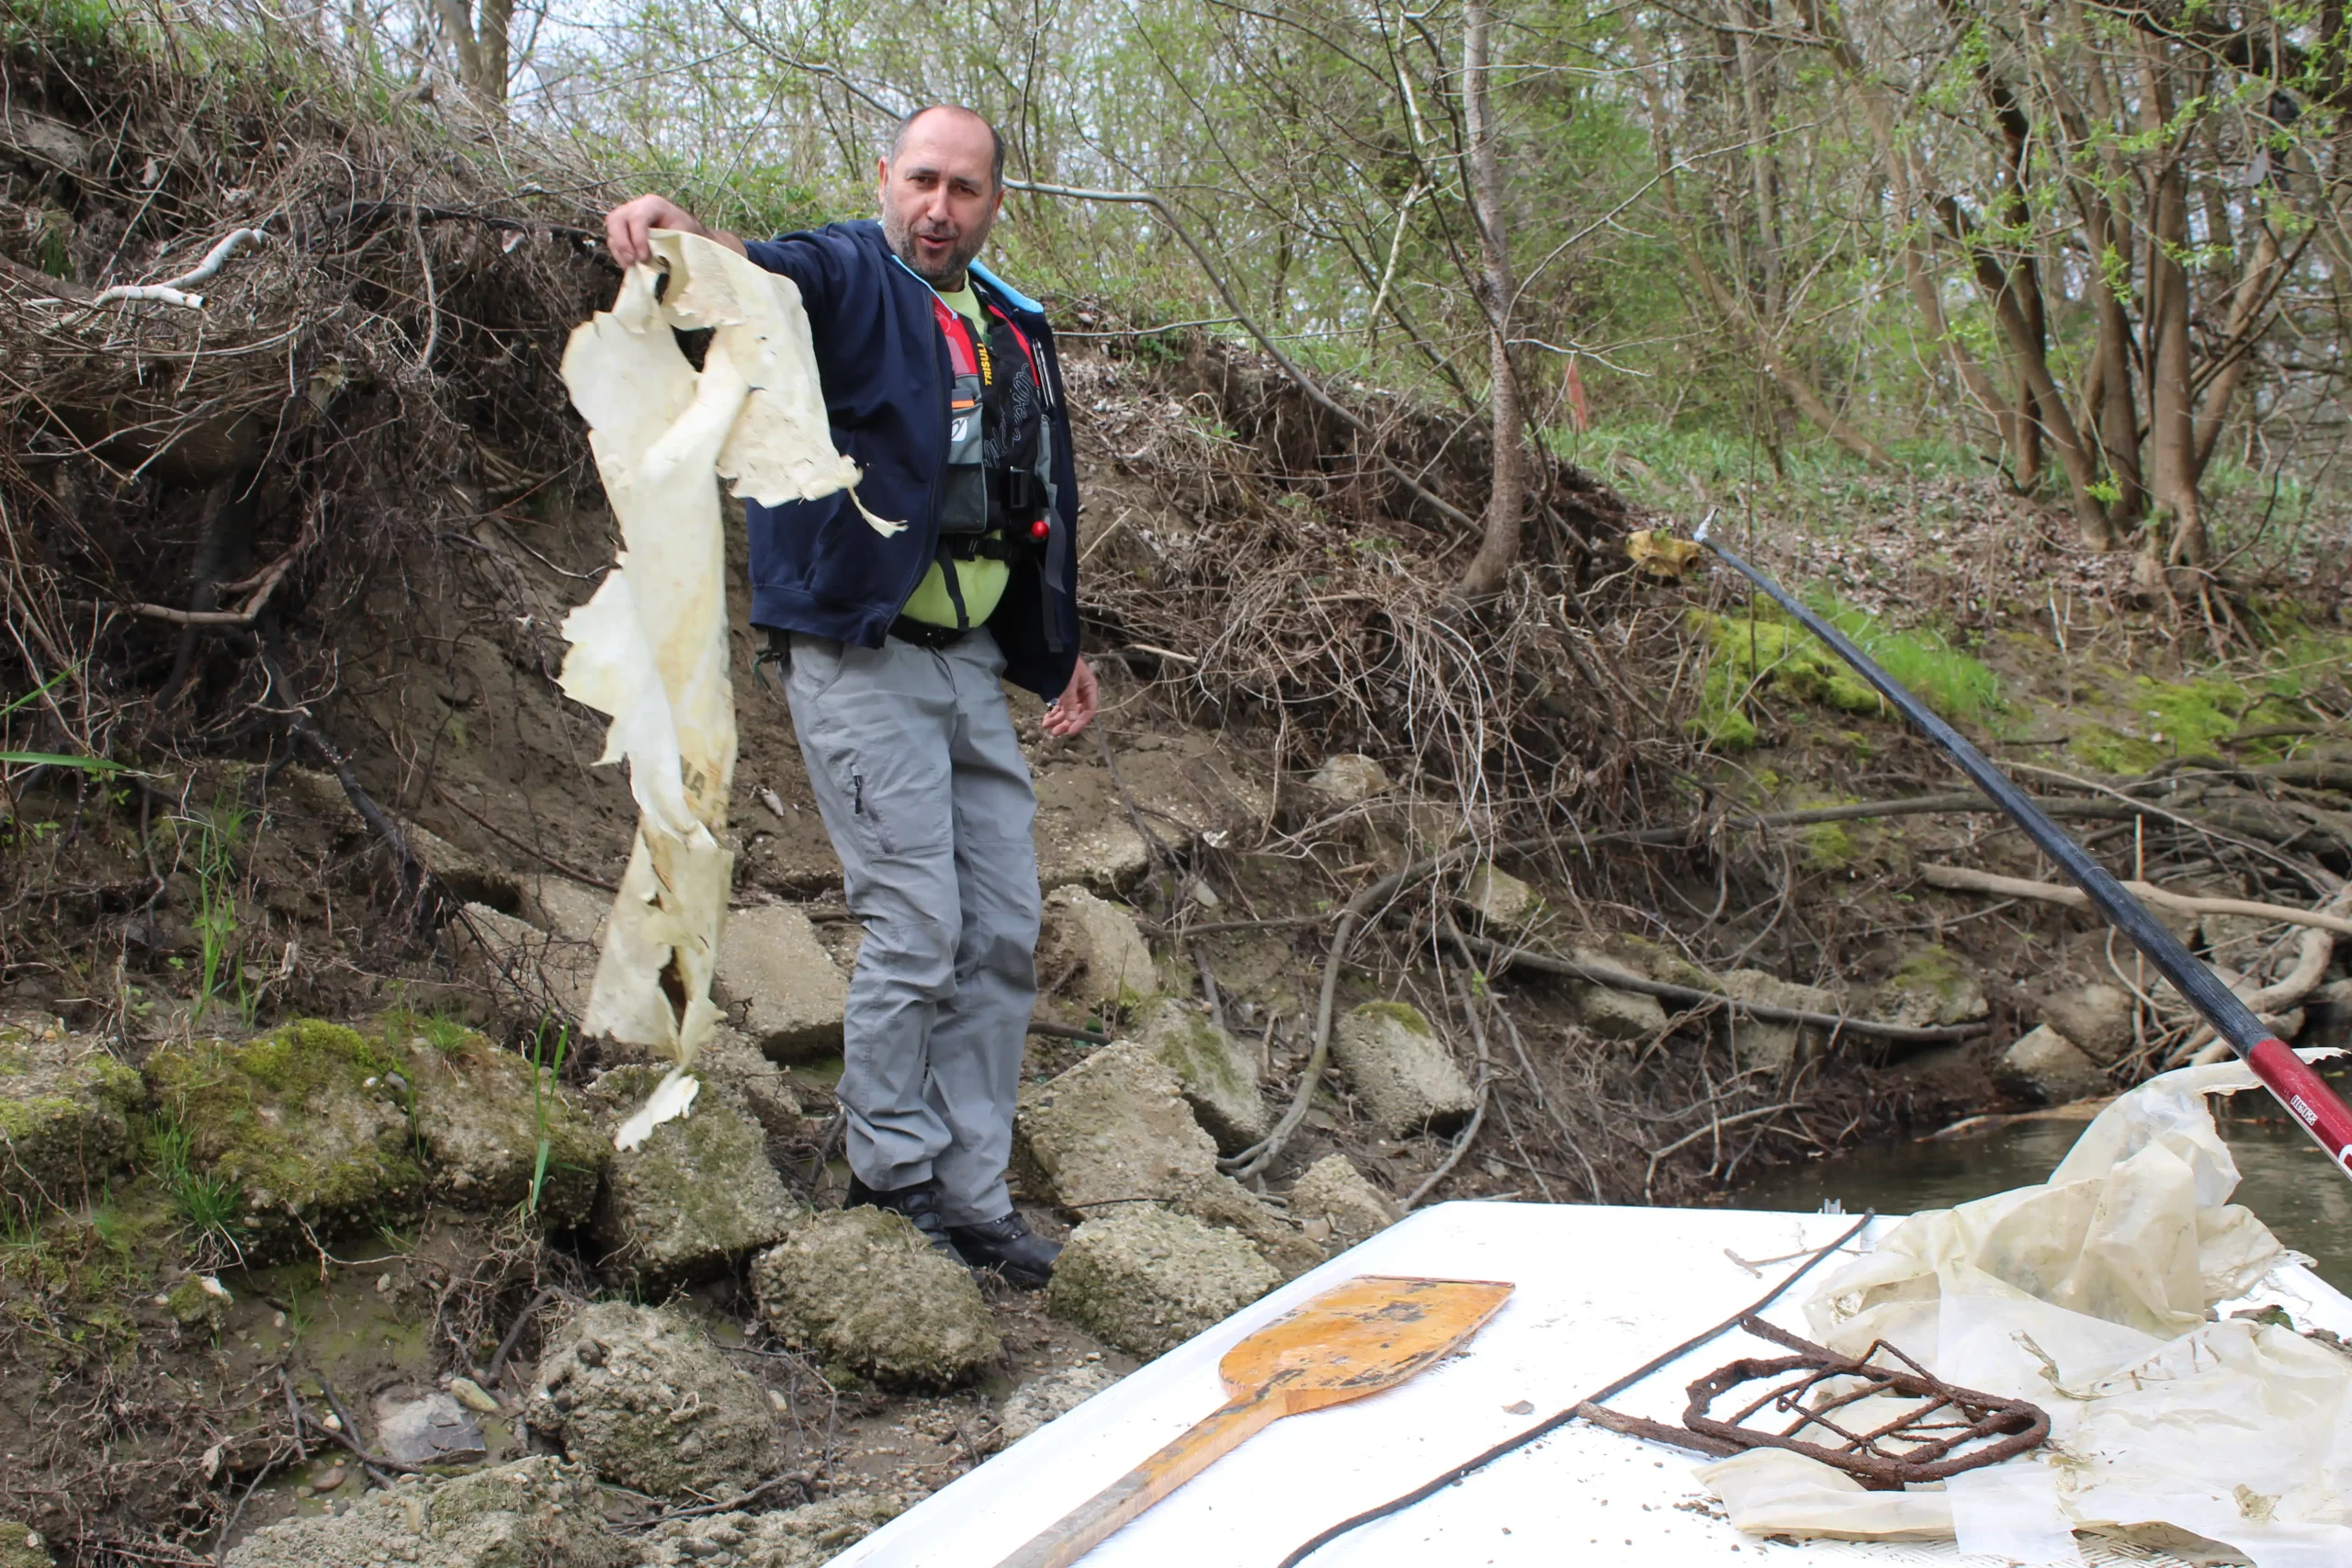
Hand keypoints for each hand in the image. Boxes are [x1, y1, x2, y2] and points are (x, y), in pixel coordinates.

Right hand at [604, 194, 741, 267]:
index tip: (643, 257)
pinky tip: (630, 266)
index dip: (638, 238)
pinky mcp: (621, 231)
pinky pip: (613, 242)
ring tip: (631, 266)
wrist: (684, 234)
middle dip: (622, 242)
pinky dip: (619, 255)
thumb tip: (659, 261)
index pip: (638, 217)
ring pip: (612, 230)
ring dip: (619, 250)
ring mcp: (626, 217)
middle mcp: (635, 207)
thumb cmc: (686, 233)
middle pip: (616, 219)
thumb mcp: (683, 235)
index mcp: (653, 204)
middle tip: (632, 261)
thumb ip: (670, 244)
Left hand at [1042, 658, 1097, 737]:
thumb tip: (1073, 720)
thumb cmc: (1064, 663)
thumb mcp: (1068, 683)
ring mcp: (1072, 690)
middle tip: (1055, 733)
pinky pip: (1060, 704)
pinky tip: (1046, 718)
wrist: (1053, 647)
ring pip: (1067, 709)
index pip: (1089, 710)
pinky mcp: (1062, 689)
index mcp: (1090, 688)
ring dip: (1058, 718)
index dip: (1080, 722)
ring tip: (1046, 726)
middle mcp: (1082, 691)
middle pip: (1077, 712)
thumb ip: (1070, 702)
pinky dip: (1053, 711)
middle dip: (1066, 722)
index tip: (1070, 732)